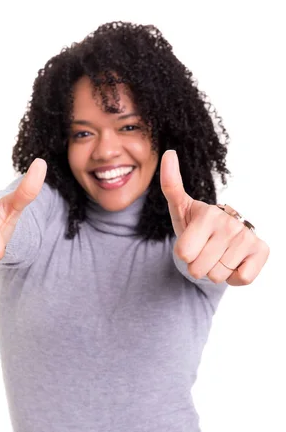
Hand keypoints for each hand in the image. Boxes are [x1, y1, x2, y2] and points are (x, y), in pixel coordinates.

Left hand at [160, 150, 269, 285]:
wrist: (223, 237)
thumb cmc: (197, 224)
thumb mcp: (180, 208)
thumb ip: (171, 185)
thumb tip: (169, 152)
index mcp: (208, 214)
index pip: (183, 254)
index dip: (184, 254)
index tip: (191, 242)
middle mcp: (230, 223)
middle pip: (199, 268)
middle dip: (197, 266)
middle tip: (204, 252)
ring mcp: (247, 237)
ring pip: (218, 276)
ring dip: (215, 271)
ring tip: (218, 255)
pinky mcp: (262, 250)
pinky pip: (241, 278)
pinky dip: (234, 277)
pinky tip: (234, 262)